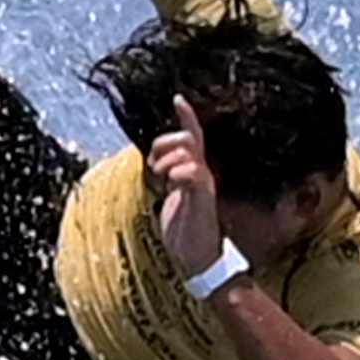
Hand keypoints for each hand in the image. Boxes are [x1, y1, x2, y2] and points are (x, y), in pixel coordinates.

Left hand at [145, 124, 228, 281]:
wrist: (201, 261)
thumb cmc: (187, 233)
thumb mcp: (175, 198)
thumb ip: (172, 179)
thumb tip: (161, 164)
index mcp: (196, 173)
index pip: (194, 138)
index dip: (187, 117)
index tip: (179, 99)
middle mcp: (203, 174)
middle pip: (186, 139)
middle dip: (165, 144)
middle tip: (155, 167)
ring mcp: (204, 185)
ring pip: (186, 152)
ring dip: (166, 161)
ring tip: (163, 181)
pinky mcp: (203, 197)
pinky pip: (191, 172)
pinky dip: (177, 174)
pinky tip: (172, 186)